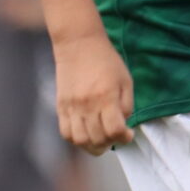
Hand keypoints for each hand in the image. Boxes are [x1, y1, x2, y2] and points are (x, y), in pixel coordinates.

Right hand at [52, 30, 135, 154]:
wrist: (78, 44)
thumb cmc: (107, 61)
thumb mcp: (125, 81)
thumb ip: (126, 105)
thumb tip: (122, 125)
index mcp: (106, 97)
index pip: (115, 130)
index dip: (125, 138)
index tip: (128, 133)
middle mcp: (87, 105)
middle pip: (97, 139)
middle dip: (110, 143)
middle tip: (114, 135)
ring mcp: (72, 107)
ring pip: (80, 140)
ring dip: (92, 146)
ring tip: (100, 139)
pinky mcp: (61, 106)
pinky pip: (65, 133)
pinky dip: (77, 139)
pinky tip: (86, 133)